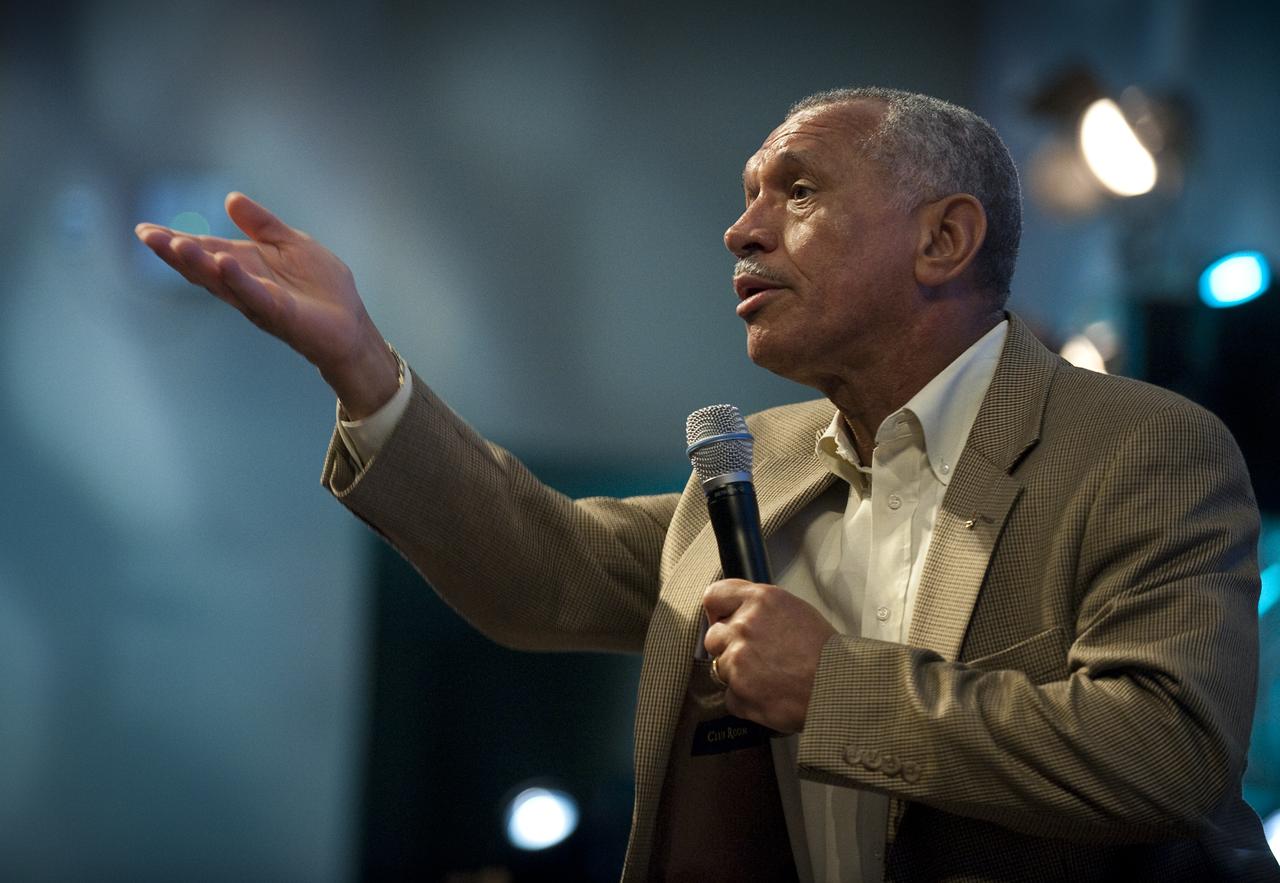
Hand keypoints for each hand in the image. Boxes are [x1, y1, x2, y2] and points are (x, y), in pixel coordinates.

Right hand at [135, 192, 398, 417]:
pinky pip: (256, 295)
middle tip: (147, 235)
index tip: (145, 229)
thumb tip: (230, 198)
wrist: (351, 323)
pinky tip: (224, 264)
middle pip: (203, 267)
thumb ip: (262, 224)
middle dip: (174, 252)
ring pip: (222, 282)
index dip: (176, 241)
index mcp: (245, 266)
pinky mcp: (281, 314)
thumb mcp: (291, 243)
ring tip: (175, 244)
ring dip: (198, 264)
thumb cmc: (322, 287)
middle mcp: (244, 285)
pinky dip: (240, 280)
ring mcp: (260, 301)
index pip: (205, 251)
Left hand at [702, 579, 836, 733]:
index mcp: (760, 600)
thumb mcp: (796, 611)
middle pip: (712, 636)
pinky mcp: (738, 691)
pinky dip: (746, 699)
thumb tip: (740, 613)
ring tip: (769, 677)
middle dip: (728, 647)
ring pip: (720, 668)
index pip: (714, 596)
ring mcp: (738, 660)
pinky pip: (730, 696)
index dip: (717, 611)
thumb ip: (761, 609)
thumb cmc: (826, 653)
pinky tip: (770, 693)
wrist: (839, 688)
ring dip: (738, 674)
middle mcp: (745, 626)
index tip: (721, 620)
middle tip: (755, 656)